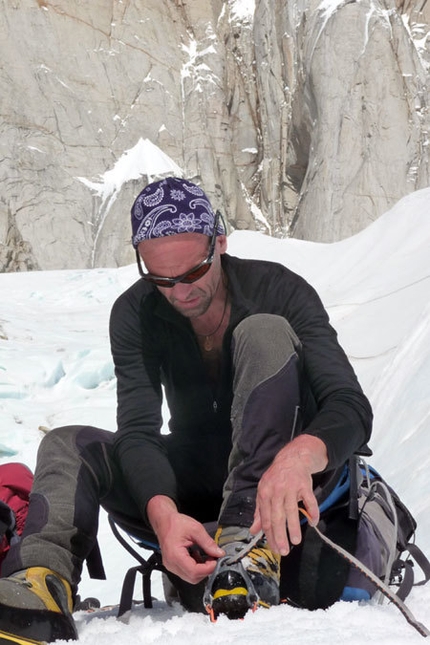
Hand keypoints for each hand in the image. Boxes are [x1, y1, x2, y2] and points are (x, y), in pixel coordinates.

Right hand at [147, 495, 223, 583]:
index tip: (215, 560)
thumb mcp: (196, 529)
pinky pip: (186, 572)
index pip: (194, 572)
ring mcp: (171, 565)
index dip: (208, 569)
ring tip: (204, 555)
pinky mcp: (172, 565)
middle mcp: (171, 564)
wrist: (164, 521)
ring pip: (190, 577)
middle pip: (193, 578)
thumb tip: (218, 553)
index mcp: (175, 555)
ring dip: (200, 569)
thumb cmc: (175, 523)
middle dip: (205, 570)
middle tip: (212, 558)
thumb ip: (208, 543)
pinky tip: (196, 556)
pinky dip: (194, 567)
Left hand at [250, 435, 327, 555]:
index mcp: (264, 494)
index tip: (274, 549)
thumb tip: (253, 530)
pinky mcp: (304, 484)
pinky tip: (313, 521)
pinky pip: (309, 500)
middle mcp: (276, 491)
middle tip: (284, 551)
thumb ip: (259, 512)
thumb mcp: (264, 492)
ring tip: (296, 541)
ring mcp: (290, 487)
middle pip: (277, 516)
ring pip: (292, 510)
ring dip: (294, 526)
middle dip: (280, 535)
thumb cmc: (276, 478)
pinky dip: (312, 511)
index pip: (266, 518)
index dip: (269, 535)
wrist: (292, 458)